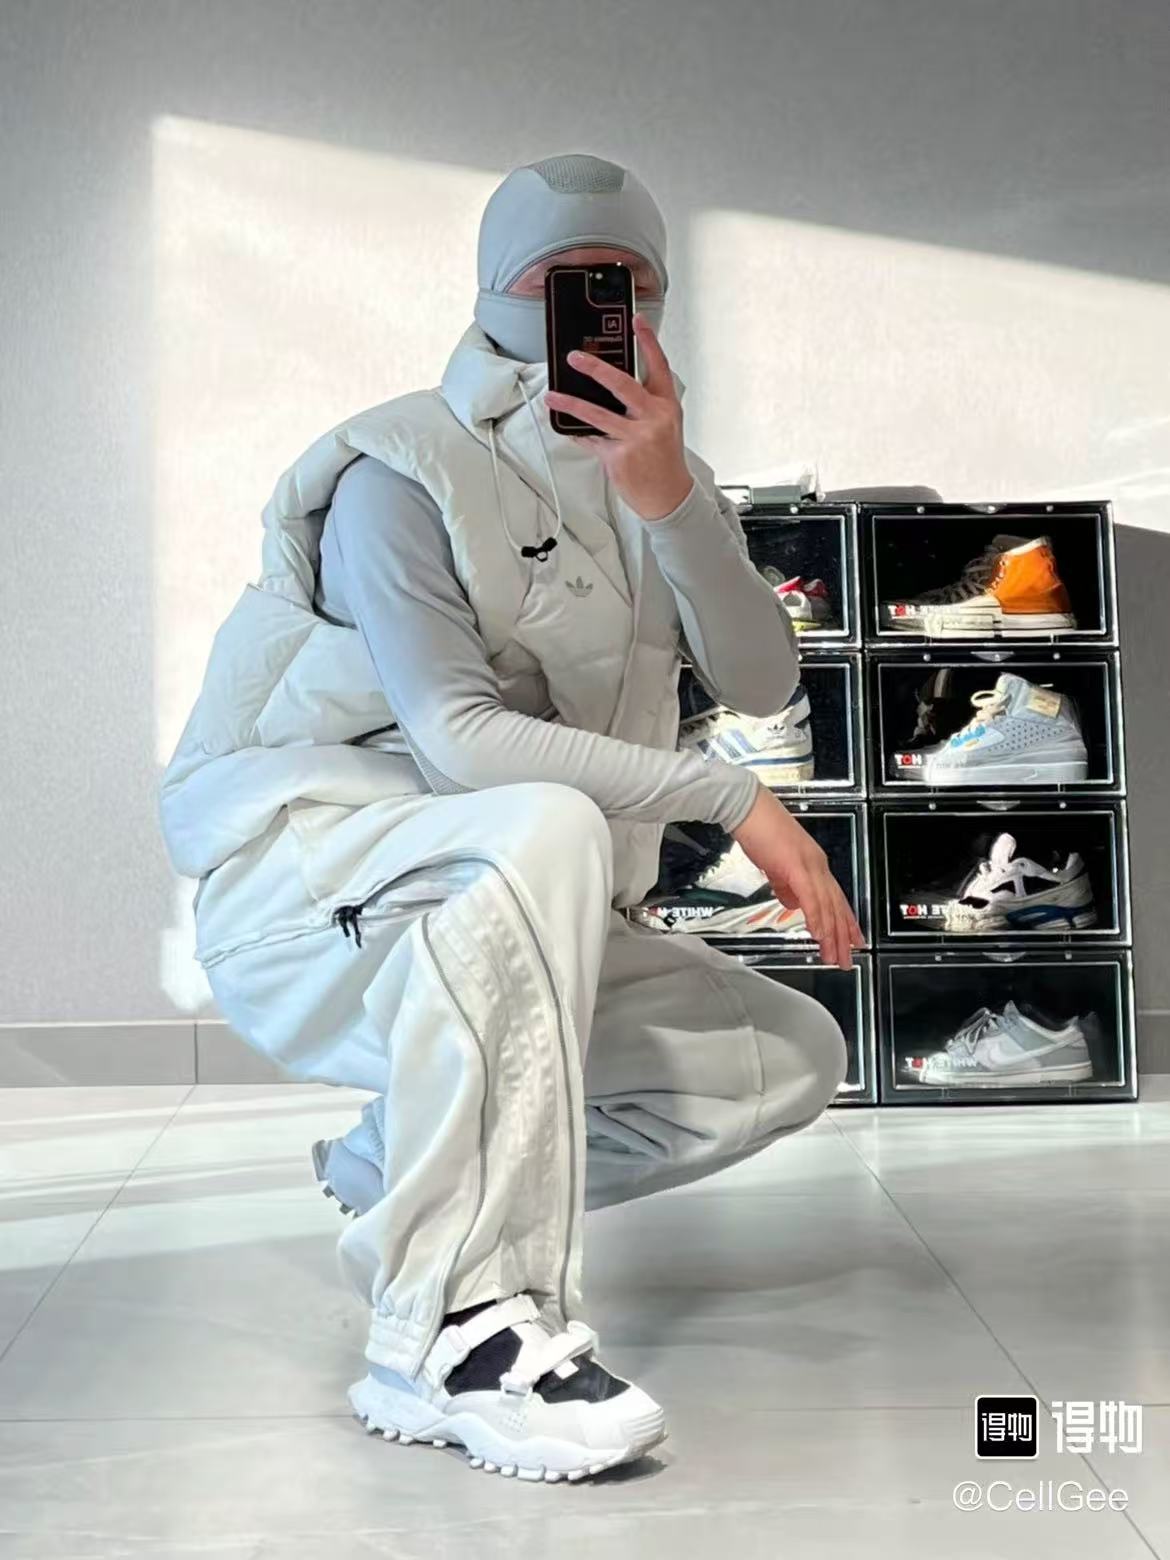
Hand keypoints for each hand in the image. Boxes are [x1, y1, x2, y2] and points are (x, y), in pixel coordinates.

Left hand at [544, 315, 694, 520]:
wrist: (669, 497)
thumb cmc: (664, 459)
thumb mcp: (664, 425)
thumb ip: (643, 404)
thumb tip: (609, 384)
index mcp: (666, 405)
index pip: (659, 366)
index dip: (648, 340)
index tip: (636, 320)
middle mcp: (653, 418)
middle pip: (622, 385)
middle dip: (595, 368)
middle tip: (575, 358)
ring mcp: (635, 438)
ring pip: (597, 414)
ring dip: (570, 403)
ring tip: (552, 396)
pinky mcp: (618, 457)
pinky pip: (591, 439)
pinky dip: (577, 432)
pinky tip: (565, 425)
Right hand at [731, 787, 864, 969]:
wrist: (747, 809)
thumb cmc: (758, 830)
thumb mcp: (775, 864)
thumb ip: (785, 884)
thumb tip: (792, 903)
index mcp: (814, 863)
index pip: (836, 897)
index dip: (845, 921)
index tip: (853, 940)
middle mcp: (818, 864)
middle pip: (837, 905)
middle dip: (843, 935)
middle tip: (847, 959)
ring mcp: (809, 864)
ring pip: (827, 905)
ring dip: (832, 933)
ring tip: (834, 956)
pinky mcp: (796, 866)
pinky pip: (811, 897)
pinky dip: (817, 918)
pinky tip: (820, 934)